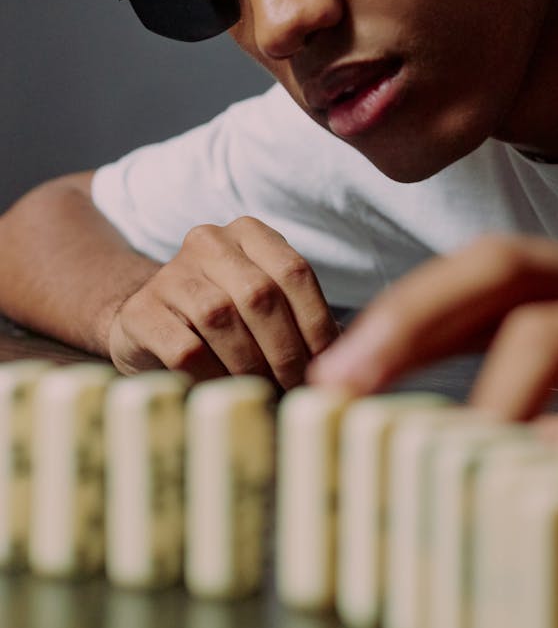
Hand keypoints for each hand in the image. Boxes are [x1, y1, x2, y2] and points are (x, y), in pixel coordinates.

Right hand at [109, 216, 338, 386]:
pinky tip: (226, 394)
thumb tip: (346, 358)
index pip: (295, 272)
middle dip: (286, 351)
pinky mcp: (141, 311)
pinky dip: (214, 378)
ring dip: (252, 366)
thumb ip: (299, 319)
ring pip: (223, 319)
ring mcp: (170, 274)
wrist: (147, 325)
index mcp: (249, 233)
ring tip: (267, 394)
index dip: (317, 323)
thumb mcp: (263, 305)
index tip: (328, 366)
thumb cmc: (223, 321)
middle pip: (261, 295)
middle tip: (297, 389)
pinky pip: (186, 349)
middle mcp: (209, 242)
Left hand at [308, 234, 557, 537]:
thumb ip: (516, 406)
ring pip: (553, 329)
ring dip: (483, 394)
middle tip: (351, 383)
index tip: (337, 369)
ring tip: (444, 452)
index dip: (403, 310)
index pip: (481, 270)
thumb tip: (409, 435)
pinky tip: (545, 475)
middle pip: (502, 267)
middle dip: (412, 320)